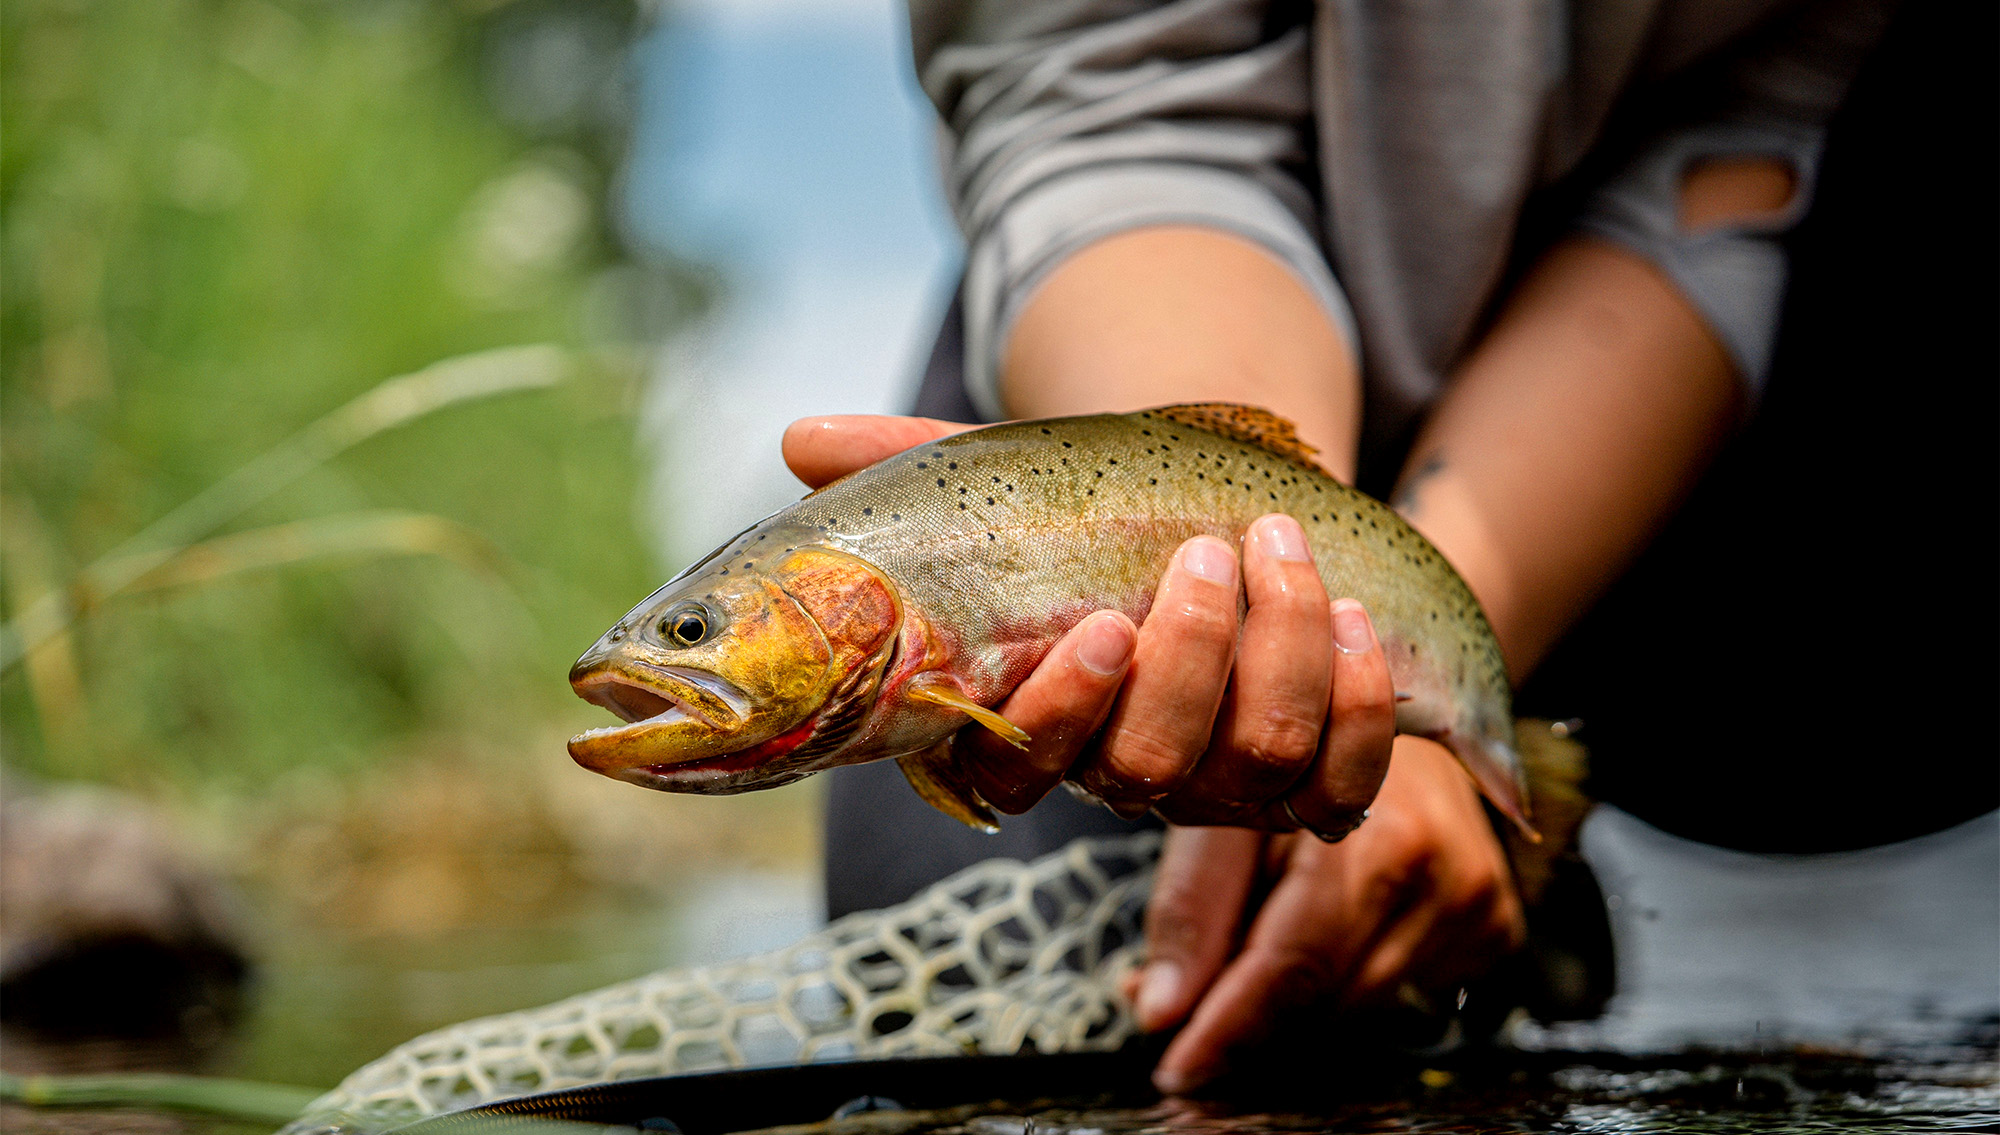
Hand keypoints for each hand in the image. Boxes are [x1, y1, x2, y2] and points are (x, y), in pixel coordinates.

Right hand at [782, 414, 1396, 832]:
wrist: (1227, 520)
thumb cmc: (1097, 519)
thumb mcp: (1005, 482)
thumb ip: (907, 464)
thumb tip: (799, 440)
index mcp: (1028, 725)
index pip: (1016, 773)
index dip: (1059, 716)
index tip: (1096, 629)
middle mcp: (1122, 774)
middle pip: (1152, 766)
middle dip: (1190, 657)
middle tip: (1206, 556)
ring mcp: (1222, 788)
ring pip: (1259, 761)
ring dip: (1279, 649)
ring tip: (1280, 549)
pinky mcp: (1315, 785)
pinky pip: (1345, 781)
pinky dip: (1360, 699)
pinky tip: (1353, 614)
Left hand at [1126, 738, 1526, 1094]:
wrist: (1408, 716)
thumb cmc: (1305, 751)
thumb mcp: (1232, 806)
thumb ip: (1192, 908)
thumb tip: (1155, 1010)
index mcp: (1377, 838)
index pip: (1294, 967)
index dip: (1228, 1029)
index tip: (1175, 1072)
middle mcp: (1444, 877)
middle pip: (1326, 997)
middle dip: (1245, 1018)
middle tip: (1184, 1021)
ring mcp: (1481, 908)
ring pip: (1359, 1007)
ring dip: (1292, 1005)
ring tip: (1241, 964)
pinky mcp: (1497, 930)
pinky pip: (1402, 996)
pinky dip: (1344, 987)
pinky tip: (1320, 941)